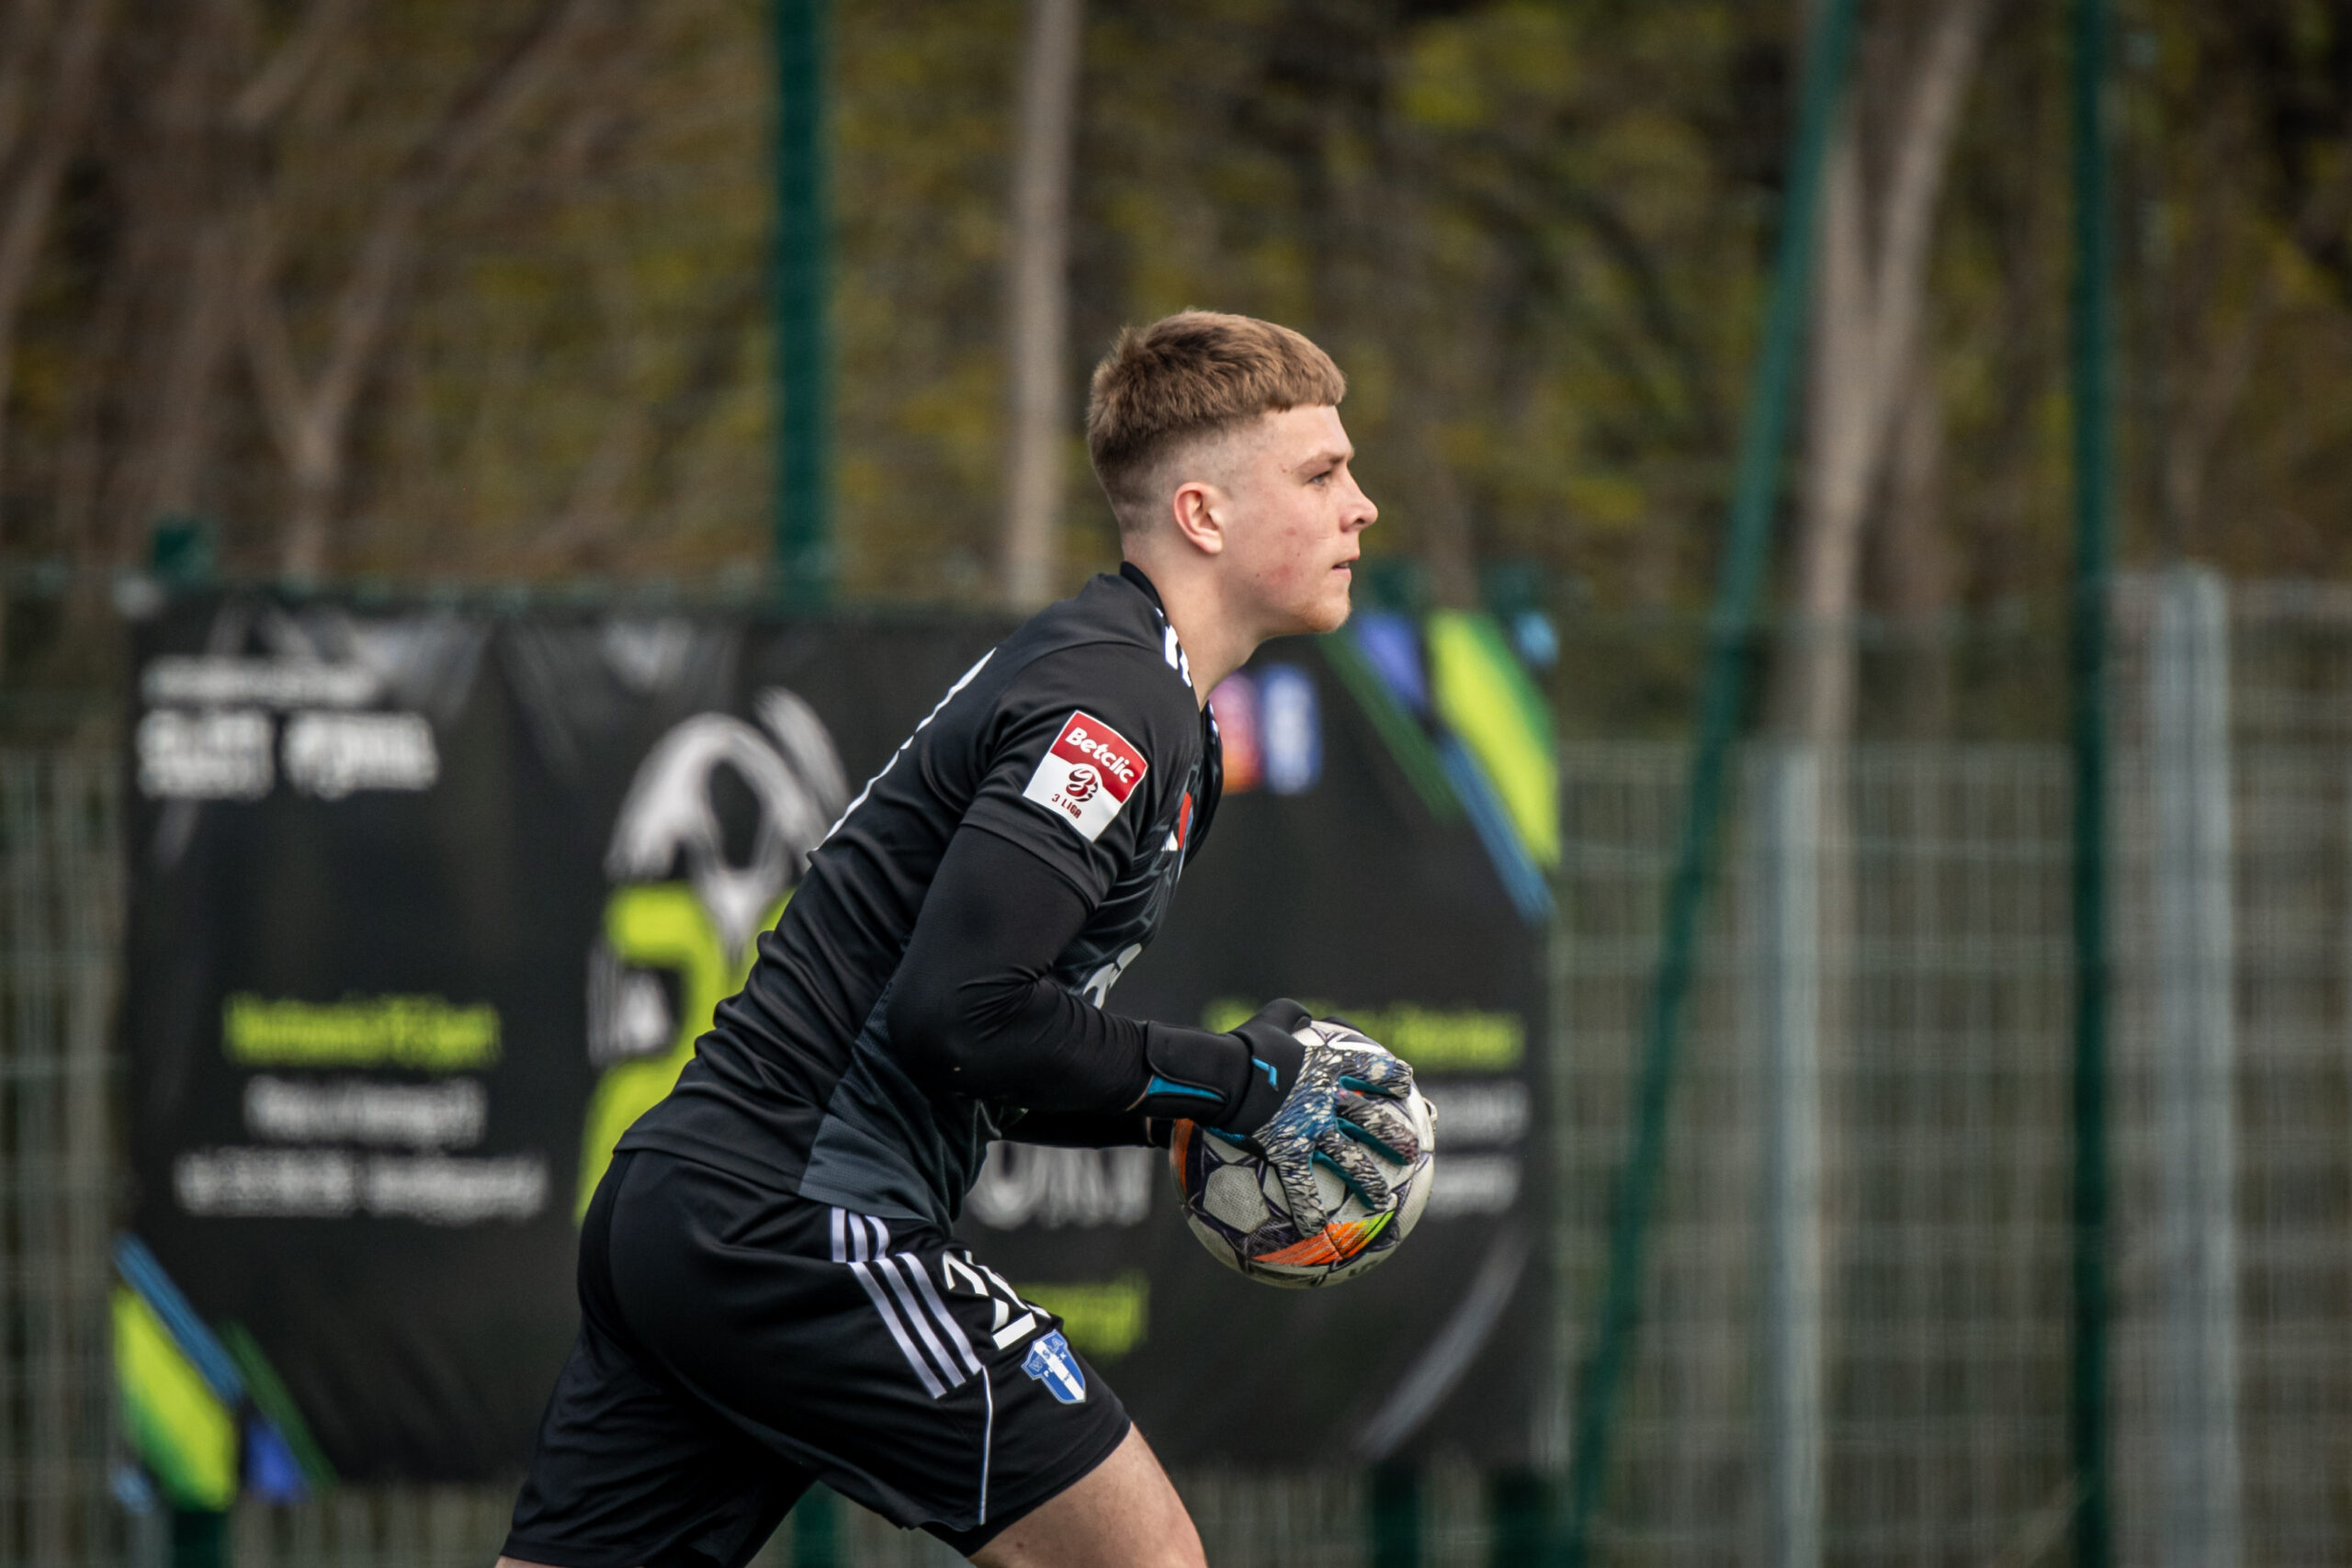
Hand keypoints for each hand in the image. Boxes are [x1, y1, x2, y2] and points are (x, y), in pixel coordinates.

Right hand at [1222, 1004, 1419, 1233]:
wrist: (1223, 1072)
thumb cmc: (1244, 1045)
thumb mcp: (1269, 1020)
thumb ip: (1289, 1014)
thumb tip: (1303, 1012)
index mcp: (1326, 1067)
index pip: (1368, 1070)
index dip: (1389, 1077)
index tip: (1408, 1085)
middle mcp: (1326, 1100)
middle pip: (1369, 1119)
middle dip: (1394, 1136)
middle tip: (1414, 1151)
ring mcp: (1311, 1128)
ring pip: (1348, 1157)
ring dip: (1368, 1181)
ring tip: (1384, 1203)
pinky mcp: (1288, 1150)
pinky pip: (1301, 1185)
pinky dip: (1309, 1208)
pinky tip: (1316, 1231)